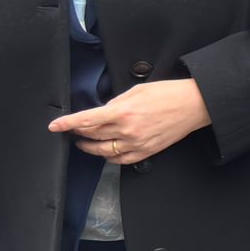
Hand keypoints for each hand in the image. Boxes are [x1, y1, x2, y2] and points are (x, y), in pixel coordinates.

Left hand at [49, 80, 210, 165]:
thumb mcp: (138, 90)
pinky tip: (106, 152)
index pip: (86, 120)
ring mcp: (136, 143)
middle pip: (92, 136)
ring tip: (85, 142)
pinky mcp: (146, 151)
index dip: (67, 124)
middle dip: (78, 133)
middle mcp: (127, 130)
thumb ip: (116, 102)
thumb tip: (103, 112)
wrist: (195, 105)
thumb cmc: (169, 93)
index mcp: (123, 111)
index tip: (55, 126)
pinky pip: (120, 160)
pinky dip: (109, 157)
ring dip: (90, 147)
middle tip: (72, 130)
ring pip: (103, 151)